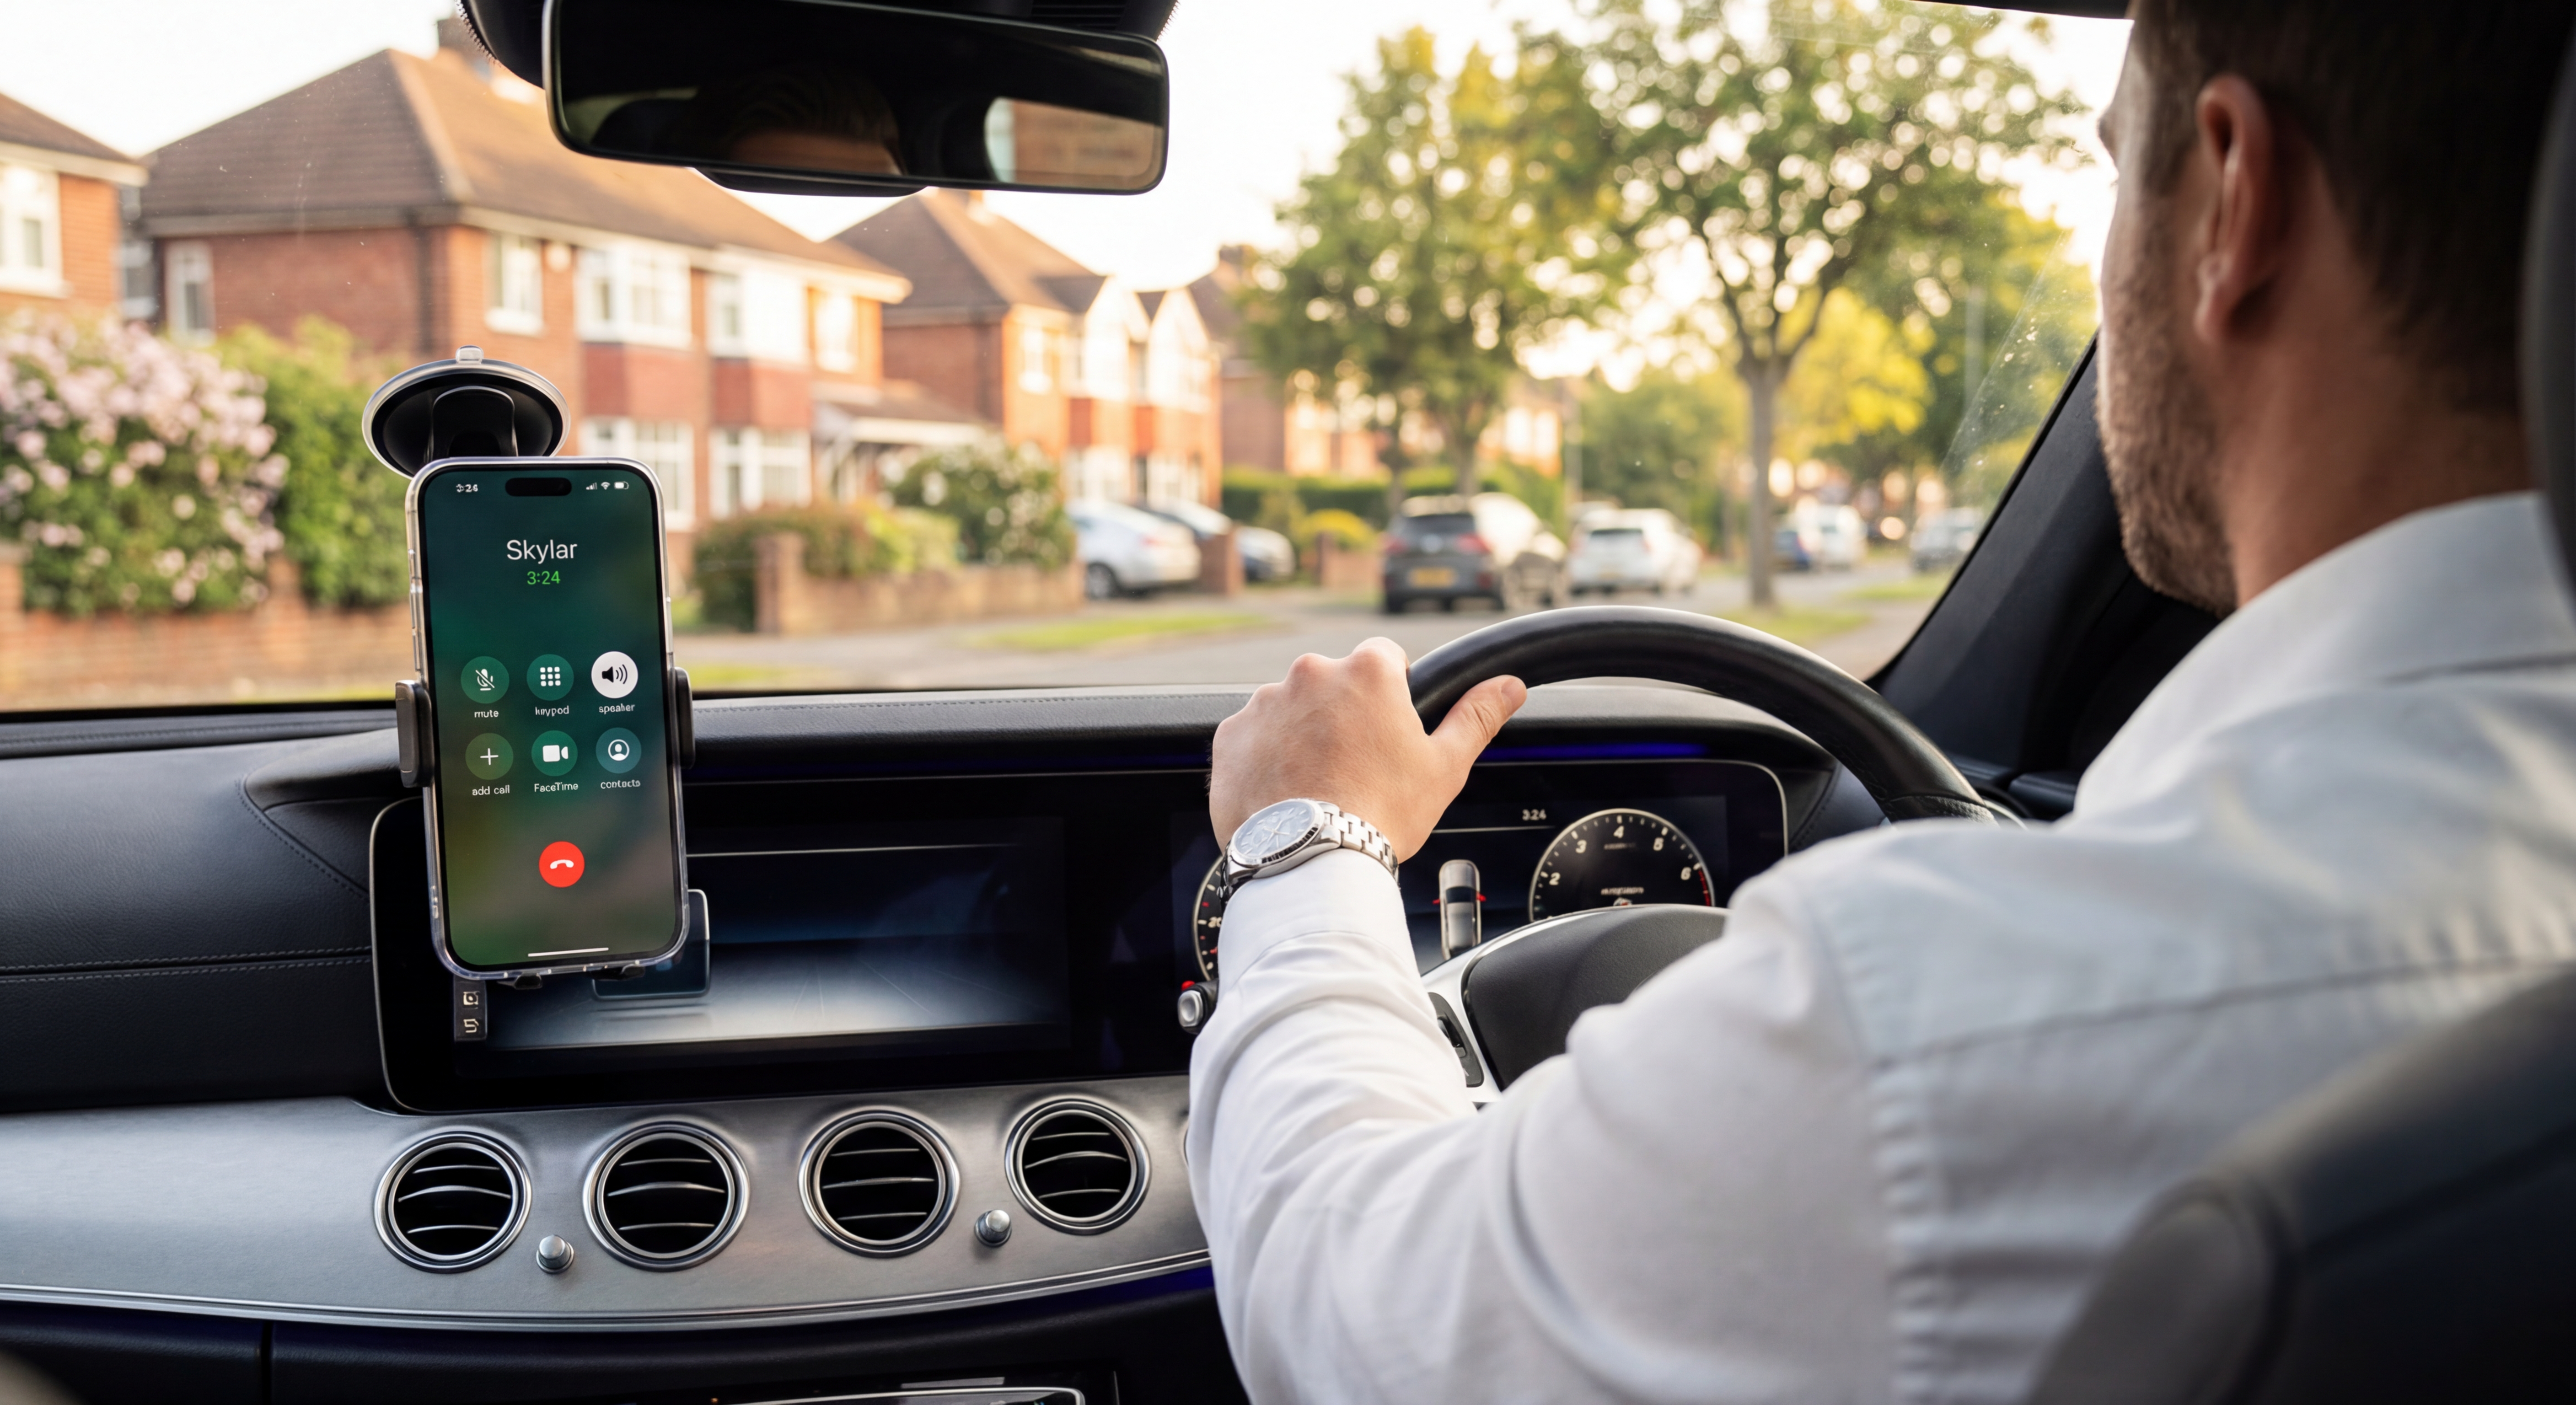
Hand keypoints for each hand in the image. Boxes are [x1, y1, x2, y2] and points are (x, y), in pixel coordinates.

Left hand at [1210, 637, 1526, 859]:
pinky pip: (1253, 737)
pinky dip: (1267, 758)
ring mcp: (1265, 704)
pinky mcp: (1231, 736)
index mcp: (1366, 672)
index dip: (1392, 693)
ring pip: (1292, 710)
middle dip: (1344, 715)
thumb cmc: (1381, 813)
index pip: (1385, 657)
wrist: (1311, 861)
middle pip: (1334, 684)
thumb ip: (1476, 717)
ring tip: (1320, 784)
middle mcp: (1310, 675)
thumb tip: (1508, 687)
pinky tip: (1287, 792)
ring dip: (1303, 735)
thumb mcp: (1444, 766)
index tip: (1389, 728)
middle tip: (1356, 766)